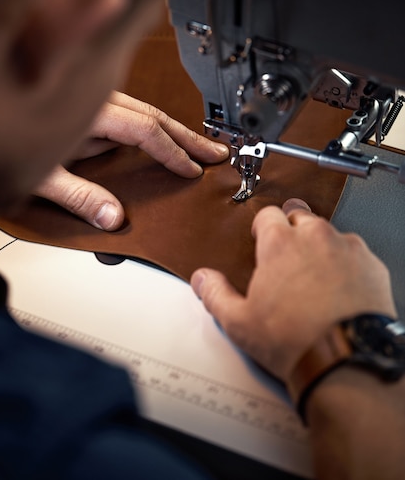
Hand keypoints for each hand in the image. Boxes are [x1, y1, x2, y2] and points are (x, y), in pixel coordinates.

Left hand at [34, 91, 228, 229]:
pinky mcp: (93, 109)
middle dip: (189, 135)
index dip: (173, 151)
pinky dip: (157, 128)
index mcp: (90, 113)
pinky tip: (164, 139)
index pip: (145, 129)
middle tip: (217, 152)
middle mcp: (96, 102)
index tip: (193, 168)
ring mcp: (95, 103)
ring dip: (176, 129)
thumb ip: (78, 196)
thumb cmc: (5, 140)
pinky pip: (134, 115)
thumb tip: (115, 217)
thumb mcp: (39, 176)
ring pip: (146, 111)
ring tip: (200, 146)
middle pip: (153, 114)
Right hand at [191, 198, 396, 382]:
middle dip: (291, 230)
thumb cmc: (295, 341)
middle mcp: (314, 236)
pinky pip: (356, 253)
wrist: (345, 361)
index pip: (268, 214)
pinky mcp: (371, 264)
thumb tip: (203, 280)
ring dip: (320, 246)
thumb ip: (216, 294)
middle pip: (300, 216)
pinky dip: (347, 263)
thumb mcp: (240, 322)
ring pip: (329, 233)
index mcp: (279, 243)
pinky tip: (340, 286)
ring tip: (314, 275)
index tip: (261, 238)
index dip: (262, 226)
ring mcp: (346, 247)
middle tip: (287, 254)